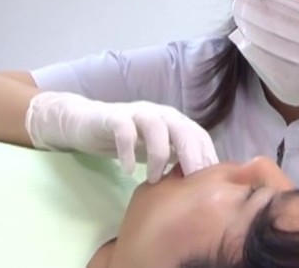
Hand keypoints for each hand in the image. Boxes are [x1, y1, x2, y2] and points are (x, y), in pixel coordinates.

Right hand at [25, 91, 218, 181]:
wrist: (86, 122)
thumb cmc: (128, 140)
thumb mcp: (157, 152)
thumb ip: (177, 161)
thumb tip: (202, 185)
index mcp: (176, 122)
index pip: (200, 137)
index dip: (207, 159)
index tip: (212, 185)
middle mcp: (161, 114)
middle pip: (184, 131)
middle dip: (192, 157)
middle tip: (192, 185)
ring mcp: (138, 113)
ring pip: (157, 128)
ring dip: (159, 155)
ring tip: (154, 180)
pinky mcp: (113, 117)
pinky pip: (124, 130)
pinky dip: (128, 151)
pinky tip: (128, 170)